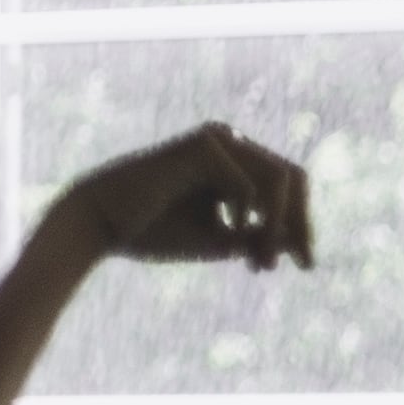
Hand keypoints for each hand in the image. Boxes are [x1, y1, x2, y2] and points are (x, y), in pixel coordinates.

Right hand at [56, 122, 310, 271]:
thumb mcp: (220, 241)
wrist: (99, 224)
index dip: (303, 224)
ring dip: (279, 225)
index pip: (289, 185)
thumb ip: (260, 238)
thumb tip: (299, 244)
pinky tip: (231, 233)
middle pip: (294, 177)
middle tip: (300, 265)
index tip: (304, 265)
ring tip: (258, 261)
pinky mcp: (204, 146)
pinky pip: (249, 185)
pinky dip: (249, 217)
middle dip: (301, 224)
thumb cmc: (154, 233)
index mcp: (233, 161)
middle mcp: (228, 142)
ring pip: (280, 178)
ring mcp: (217, 139)